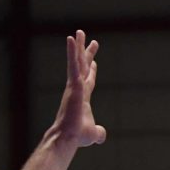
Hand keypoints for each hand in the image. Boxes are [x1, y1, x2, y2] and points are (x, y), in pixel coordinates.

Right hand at [50, 30, 106, 147]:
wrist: (68, 137)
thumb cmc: (77, 137)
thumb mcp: (93, 135)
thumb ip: (98, 133)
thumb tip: (101, 137)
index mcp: (83, 98)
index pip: (88, 81)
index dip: (92, 71)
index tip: (94, 62)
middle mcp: (78, 89)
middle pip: (83, 67)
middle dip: (87, 53)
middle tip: (92, 40)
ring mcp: (74, 85)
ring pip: (77, 62)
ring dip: (78, 46)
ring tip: (79, 32)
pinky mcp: (73, 84)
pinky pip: (73, 64)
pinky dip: (71, 51)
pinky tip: (71, 39)